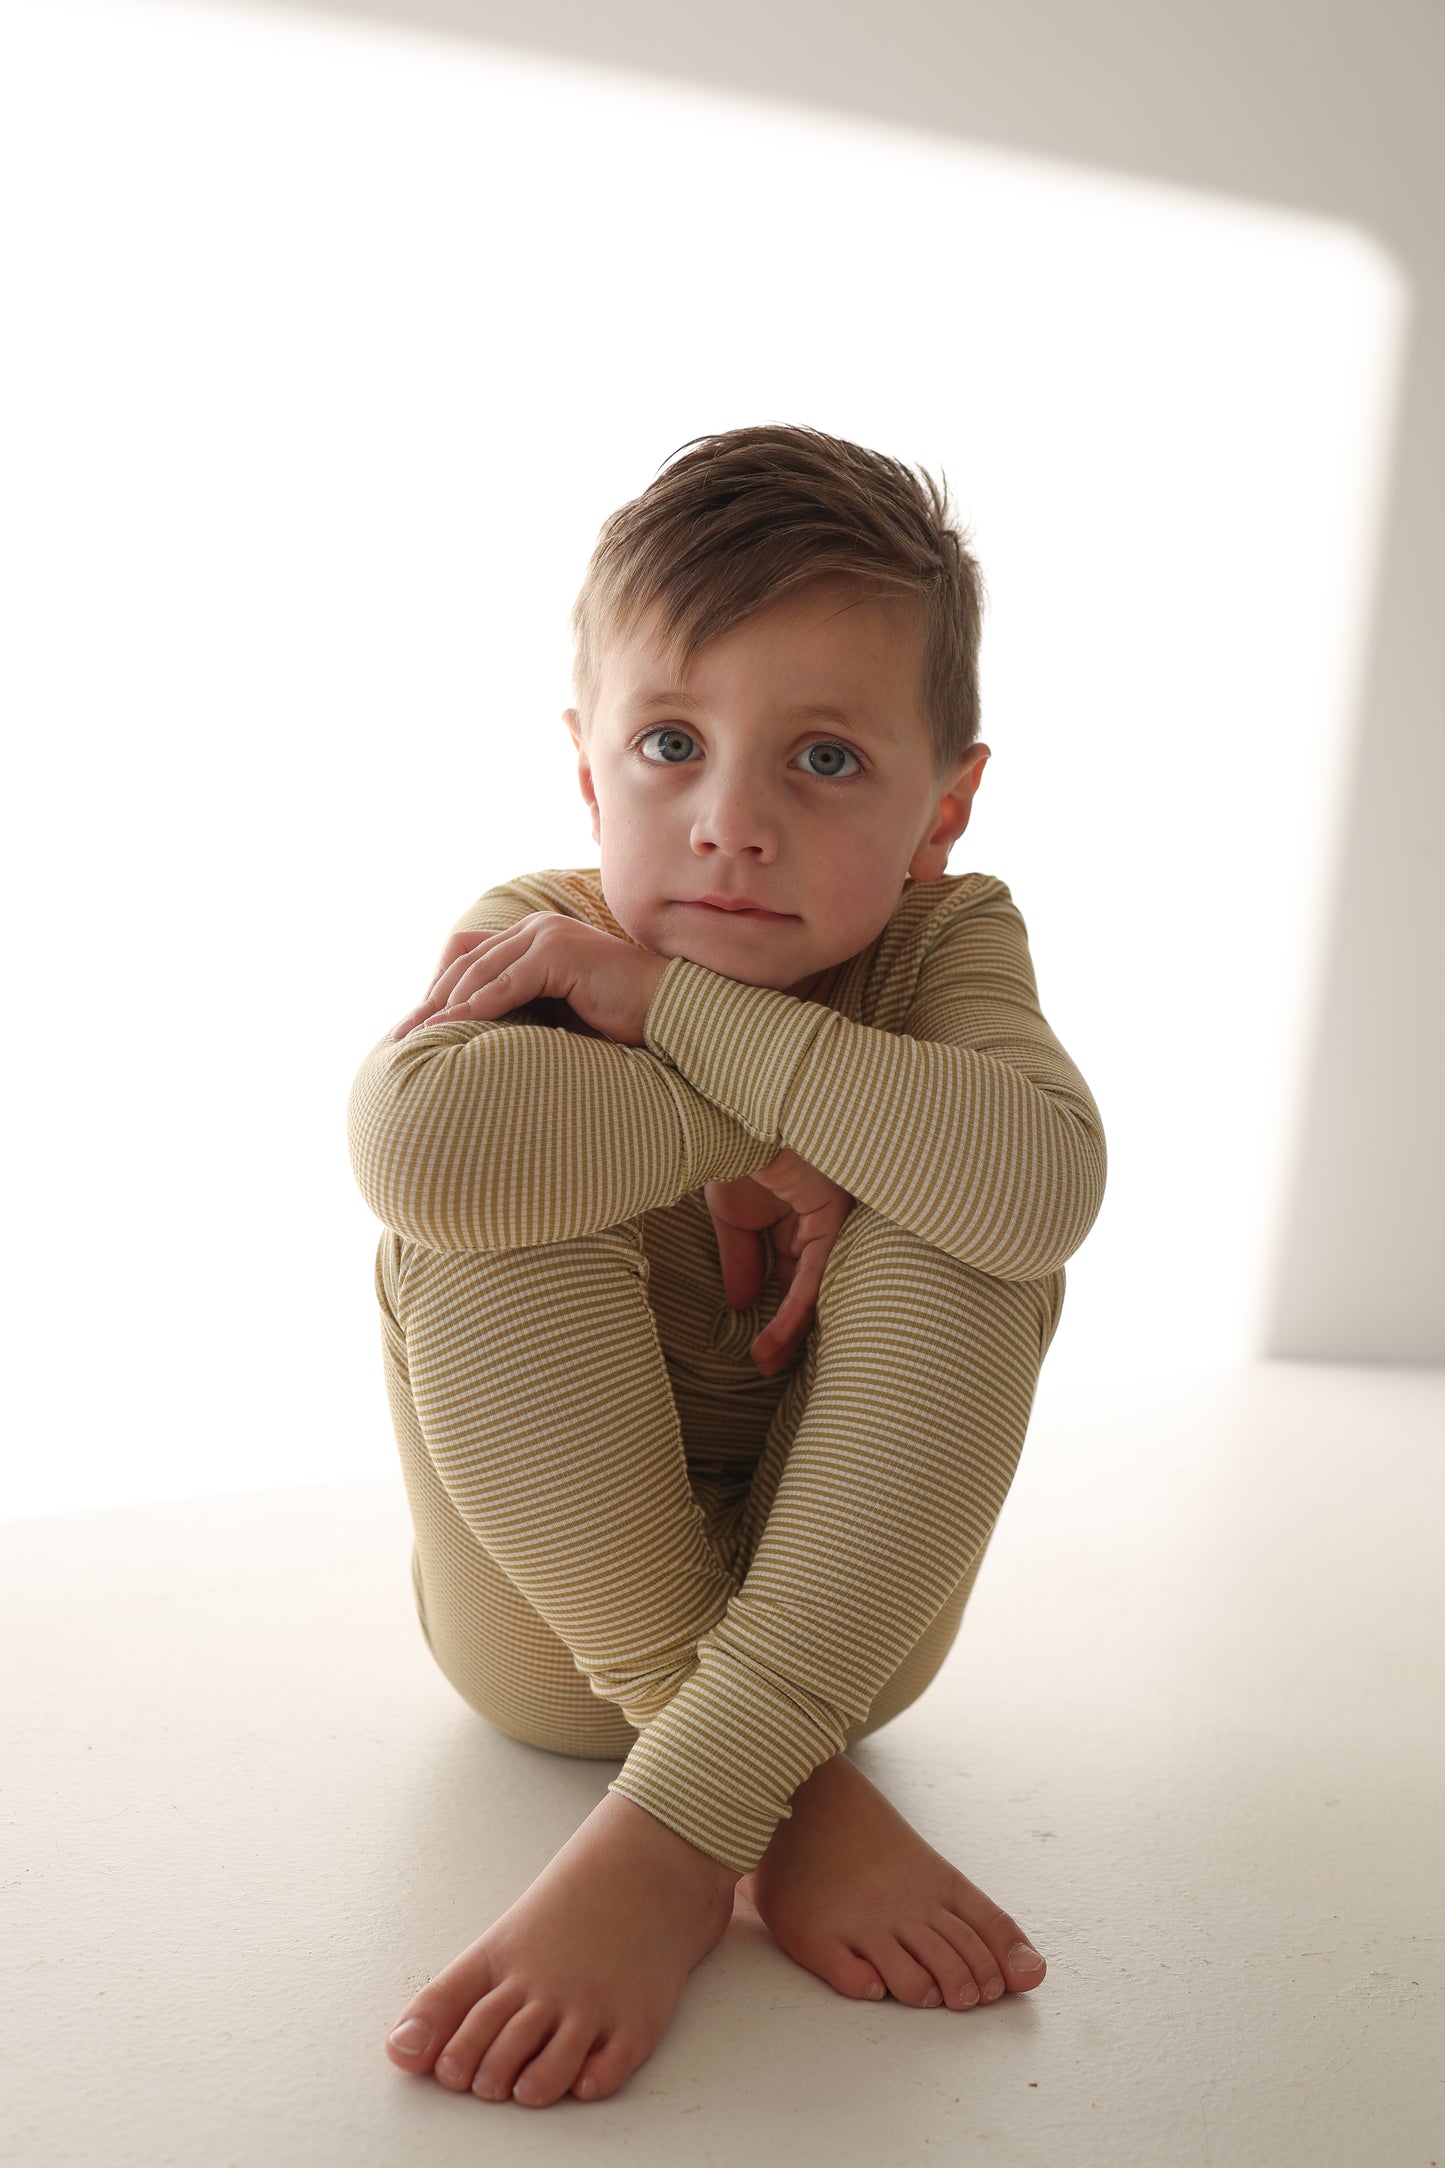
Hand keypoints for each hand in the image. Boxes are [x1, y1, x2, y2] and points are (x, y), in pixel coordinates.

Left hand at [390, 915, 669, 1047]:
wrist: (669, 1012)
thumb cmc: (620, 1019)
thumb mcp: (557, 1011)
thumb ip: (521, 1009)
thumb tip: (474, 1034)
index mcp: (534, 936)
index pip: (470, 958)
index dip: (439, 991)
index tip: (416, 1028)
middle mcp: (536, 927)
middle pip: (466, 963)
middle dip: (430, 1001)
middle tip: (401, 1037)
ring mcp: (547, 936)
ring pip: (479, 974)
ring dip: (443, 1008)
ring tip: (416, 1039)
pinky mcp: (558, 953)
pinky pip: (504, 986)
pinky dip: (474, 1010)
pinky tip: (449, 1031)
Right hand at [704, 1149, 855, 1375]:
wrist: (731, 1118)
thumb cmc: (733, 1150)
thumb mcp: (732, 1218)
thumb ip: (742, 1260)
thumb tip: (743, 1306)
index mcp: (795, 1215)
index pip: (793, 1276)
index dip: (778, 1315)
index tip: (759, 1351)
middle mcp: (817, 1219)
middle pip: (811, 1287)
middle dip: (791, 1332)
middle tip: (769, 1367)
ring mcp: (828, 1216)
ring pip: (817, 1286)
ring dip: (792, 1329)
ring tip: (767, 1362)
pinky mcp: (831, 1214)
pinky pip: (816, 1272)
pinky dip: (796, 1307)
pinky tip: (775, 1336)